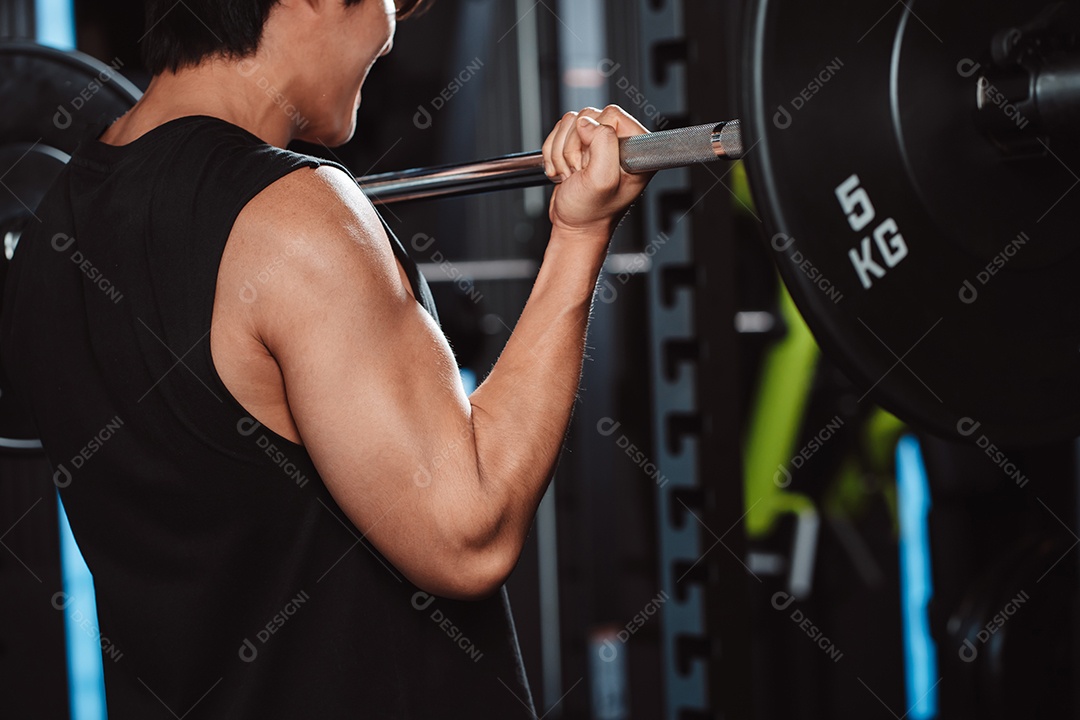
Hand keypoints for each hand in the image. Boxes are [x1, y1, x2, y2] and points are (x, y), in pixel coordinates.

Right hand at [542, 105, 652, 237]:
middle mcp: (621, 143)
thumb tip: (587, 123)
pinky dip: (554, 152)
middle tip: (581, 172)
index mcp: (637, 150)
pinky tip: (564, 171)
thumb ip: (602, 143)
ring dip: (562, 152)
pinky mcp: (581, 144)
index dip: (595, 137)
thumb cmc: (591, 212)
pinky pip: (560, 131)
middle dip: (574, 147)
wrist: (574, 227)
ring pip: (571, 123)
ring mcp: (600, 143)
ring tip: (573, 174)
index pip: (612, 115)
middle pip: (588, 117)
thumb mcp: (601, 180)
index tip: (594, 164)